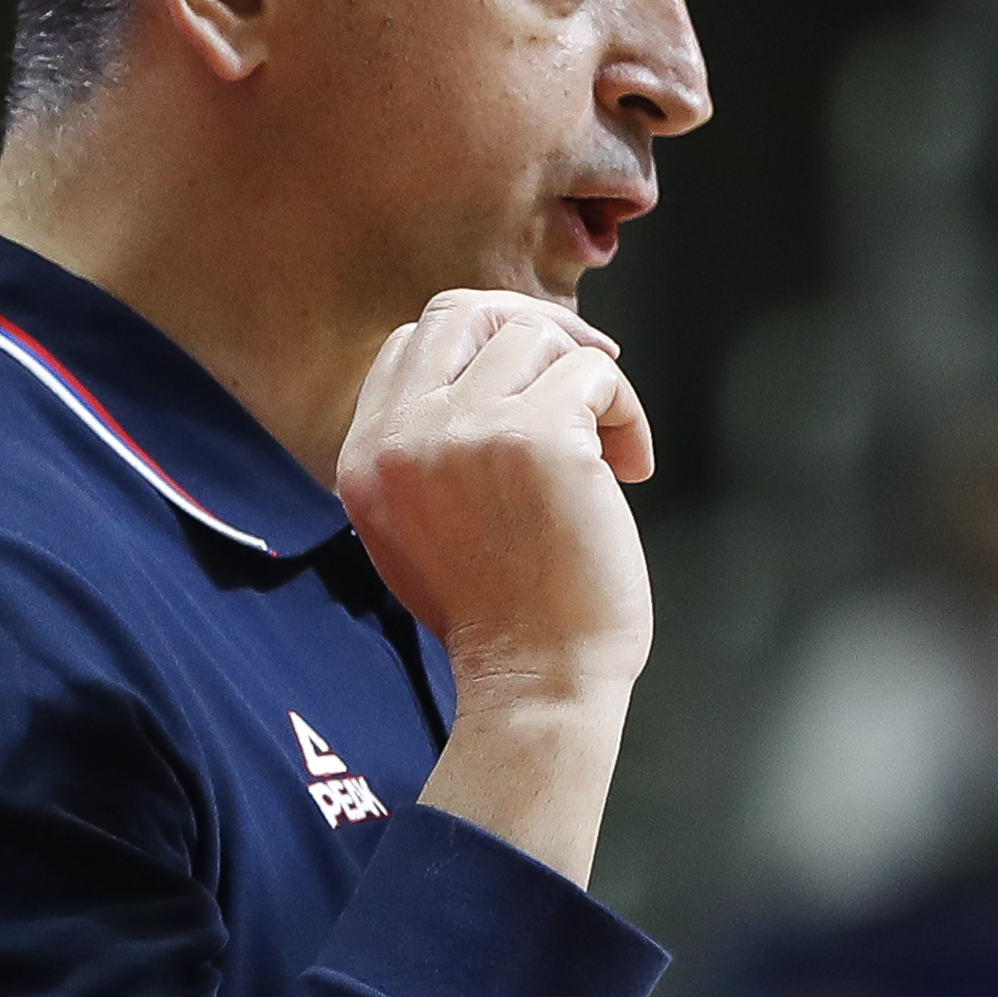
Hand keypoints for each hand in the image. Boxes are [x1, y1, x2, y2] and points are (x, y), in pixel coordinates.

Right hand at [336, 293, 654, 876]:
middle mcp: (405, 433)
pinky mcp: (540, 437)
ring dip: (591, 381)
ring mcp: (470, 429)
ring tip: (611, 448)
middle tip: (587, 367)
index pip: (414, 340)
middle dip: (535, 326)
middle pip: (465, 311)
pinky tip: (631, 466)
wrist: (535, 684)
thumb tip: (496, 367)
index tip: (536, 374)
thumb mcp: (418, 525)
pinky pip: (595, 374)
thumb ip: (430, 446)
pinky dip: (627, 412)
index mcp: (366, 453)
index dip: (485, 341)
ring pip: (539, 339)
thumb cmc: (499, 617)